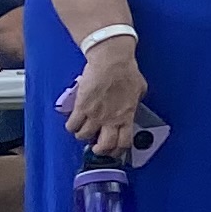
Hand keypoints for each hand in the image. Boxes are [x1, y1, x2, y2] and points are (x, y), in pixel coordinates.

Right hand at [59, 39, 149, 161]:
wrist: (111, 61)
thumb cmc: (126, 72)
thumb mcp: (139, 90)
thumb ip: (135, 102)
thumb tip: (133, 105)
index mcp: (126, 116)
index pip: (124, 142)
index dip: (118, 150)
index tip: (114, 150)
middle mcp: (110, 119)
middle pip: (104, 146)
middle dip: (99, 150)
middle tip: (96, 146)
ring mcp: (95, 114)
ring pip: (83, 136)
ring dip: (82, 135)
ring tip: (84, 130)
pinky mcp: (81, 106)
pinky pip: (72, 124)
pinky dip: (71, 126)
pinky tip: (74, 122)